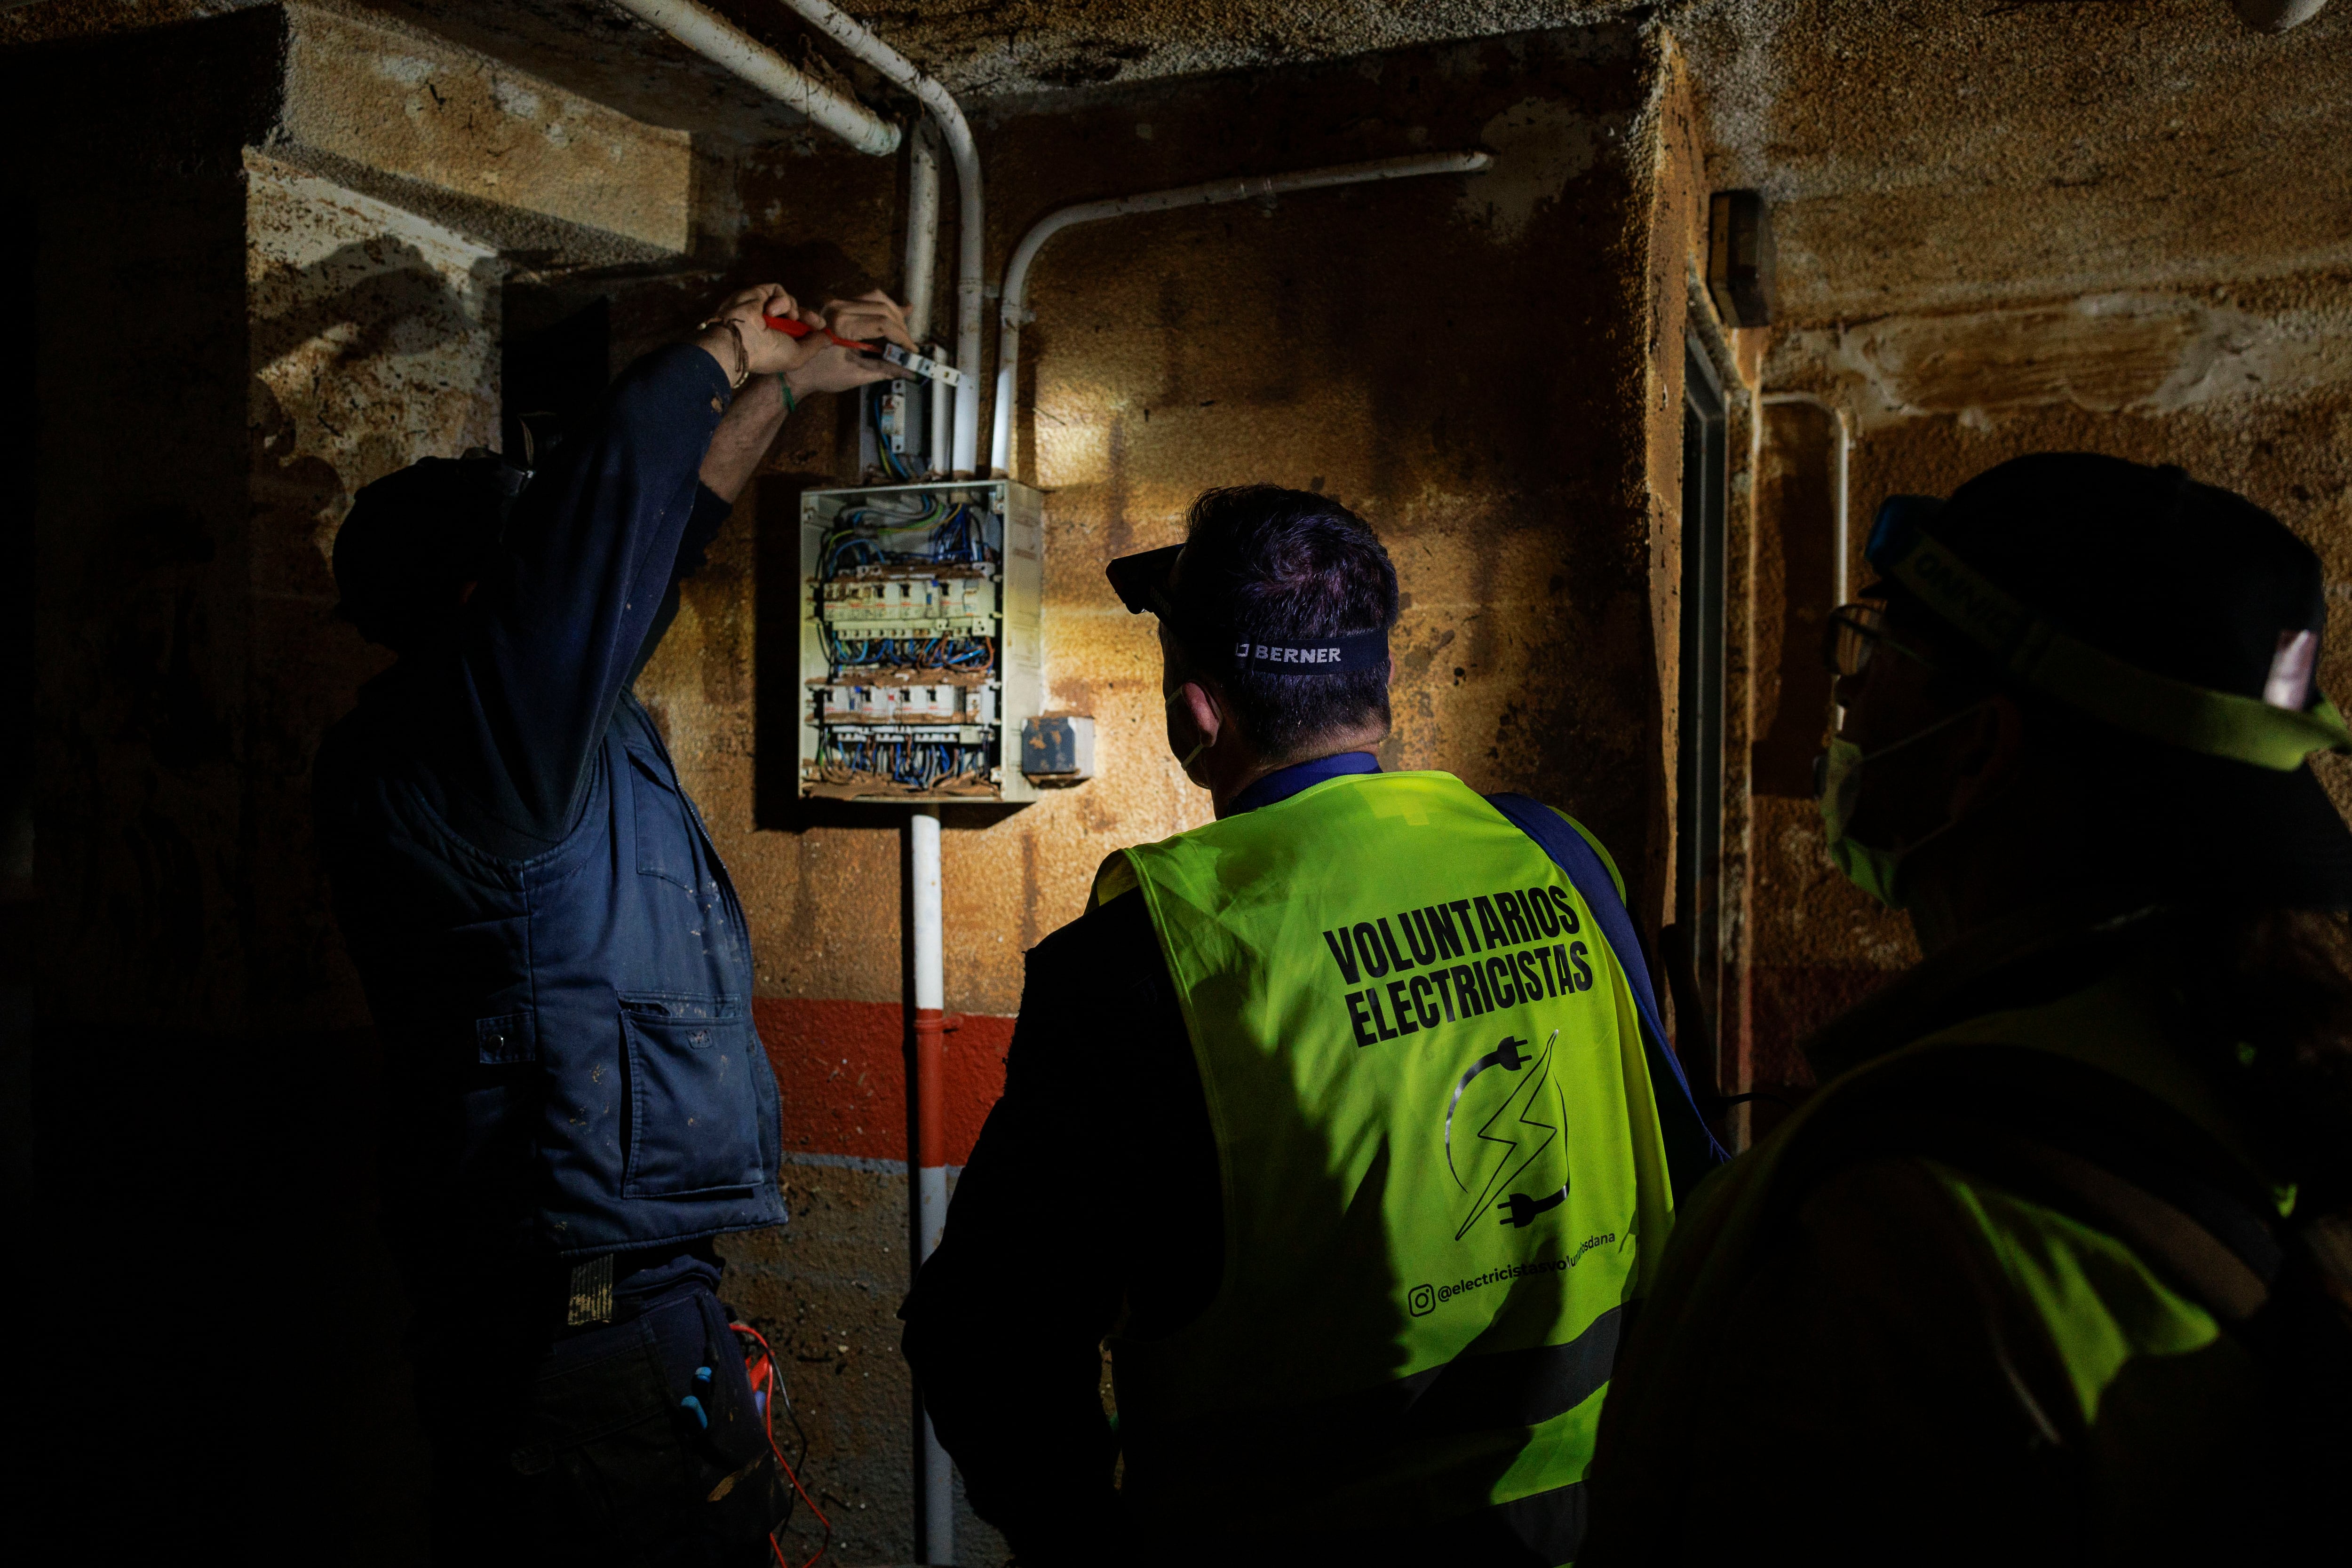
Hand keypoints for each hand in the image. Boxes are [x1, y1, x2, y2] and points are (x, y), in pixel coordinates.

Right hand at [696, 284, 824, 380]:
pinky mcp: (756, 294)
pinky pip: (777, 290)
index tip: (822, 326)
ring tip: (786, 319)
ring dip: (791, 308)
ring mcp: (762, 308)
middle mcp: (769, 324)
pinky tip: (772, 310)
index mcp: (776, 340)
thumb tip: (829, 339)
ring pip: (787, 300)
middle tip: (814, 321)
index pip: (797, 328)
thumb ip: (815, 346)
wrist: (740, 341)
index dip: (811, 325)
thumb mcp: (798, 356)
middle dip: (806, 316)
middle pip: (795, 312)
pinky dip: (780, 299)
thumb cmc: (768, 354)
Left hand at [783, 289, 918, 397]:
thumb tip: (910, 372)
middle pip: (883, 309)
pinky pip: (867, 299)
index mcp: (843, 326)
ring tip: (904, 331)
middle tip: (908, 344)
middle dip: (901, 327)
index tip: (912, 351)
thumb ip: (886, 369)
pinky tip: (899, 312)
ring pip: (877, 299)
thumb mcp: (856, 375)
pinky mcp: (838, 304)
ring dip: (895, 314)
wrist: (795, 370)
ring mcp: (838, 303)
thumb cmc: (822, 375)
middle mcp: (840, 309)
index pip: (884, 325)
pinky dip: (884, 307)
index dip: (902, 338)